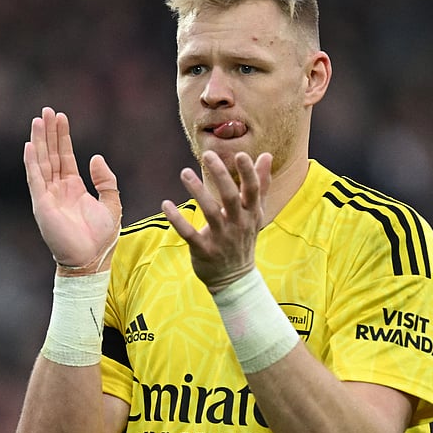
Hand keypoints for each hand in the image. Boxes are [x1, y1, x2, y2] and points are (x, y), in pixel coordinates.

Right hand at [24, 107, 121, 272]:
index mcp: (73, 188)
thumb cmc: (101, 238)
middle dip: (48, 133)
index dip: (62, 137)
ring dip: (39, 141)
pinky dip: (32, 163)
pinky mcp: (42, 205)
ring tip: (38, 121)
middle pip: (50, 154)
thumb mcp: (112, 203)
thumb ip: (106, 181)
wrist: (91, 259)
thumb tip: (94, 158)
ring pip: (41, 163)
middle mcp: (58, 189)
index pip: (65, 156)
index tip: (60, 117)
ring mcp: (48, 196)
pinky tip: (30, 146)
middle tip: (46, 111)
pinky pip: (35, 180)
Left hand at [164, 150, 271, 291]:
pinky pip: (189, 233)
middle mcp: (238, 224)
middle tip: (208, 155)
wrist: (234, 277)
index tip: (240, 154)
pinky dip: (177, 219)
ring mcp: (221, 238)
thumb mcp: (255, 213)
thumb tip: (267, 156)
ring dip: (197, 192)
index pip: (253, 190)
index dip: (248, 173)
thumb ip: (260, 185)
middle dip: (221, 176)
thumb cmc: (243, 238)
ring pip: (210, 212)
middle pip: (231, 197)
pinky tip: (166, 204)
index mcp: (250, 214)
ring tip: (184, 172)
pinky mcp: (203, 249)